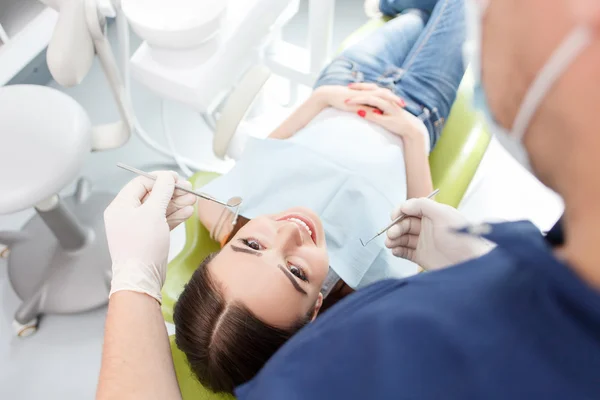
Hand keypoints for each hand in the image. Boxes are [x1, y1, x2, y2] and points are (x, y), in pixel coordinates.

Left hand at [104, 171, 196, 302]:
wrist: (141, 278)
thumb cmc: (142, 247)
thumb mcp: (153, 213)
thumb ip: (162, 191)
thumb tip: (167, 177)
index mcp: (120, 206)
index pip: (141, 183)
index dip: (161, 179)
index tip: (177, 178)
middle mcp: (127, 215)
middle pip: (152, 195)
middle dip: (172, 192)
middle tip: (189, 190)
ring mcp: (138, 227)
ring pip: (159, 208)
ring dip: (176, 203)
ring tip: (193, 200)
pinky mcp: (148, 237)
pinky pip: (161, 221)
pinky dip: (174, 216)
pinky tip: (187, 212)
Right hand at [314, 84, 403, 113]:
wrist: (329, 94)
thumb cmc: (340, 100)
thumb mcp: (355, 104)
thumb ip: (363, 107)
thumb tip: (369, 112)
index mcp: (367, 92)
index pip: (383, 94)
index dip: (392, 99)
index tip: (401, 105)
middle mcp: (367, 90)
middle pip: (385, 93)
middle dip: (395, 98)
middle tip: (404, 104)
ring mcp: (363, 92)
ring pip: (381, 94)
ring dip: (390, 99)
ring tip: (398, 104)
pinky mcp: (358, 96)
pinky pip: (371, 98)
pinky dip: (379, 102)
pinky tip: (384, 107)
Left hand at [343, 83, 425, 139]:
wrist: (409, 127)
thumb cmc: (395, 121)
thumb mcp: (381, 114)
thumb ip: (371, 110)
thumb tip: (359, 109)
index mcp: (384, 97)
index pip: (371, 88)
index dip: (360, 86)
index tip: (348, 86)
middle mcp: (386, 99)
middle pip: (372, 89)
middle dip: (359, 87)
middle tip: (347, 86)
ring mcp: (389, 105)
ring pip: (373, 98)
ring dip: (360, 98)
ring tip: (349, 100)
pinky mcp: (390, 115)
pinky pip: (378, 111)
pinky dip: (369, 110)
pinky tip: (360, 111)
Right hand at [385, 198, 494, 270]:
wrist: (471, 264)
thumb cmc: (461, 239)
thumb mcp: (443, 215)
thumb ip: (423, 205)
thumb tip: (405, 205)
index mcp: (433, 215)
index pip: (411, 209)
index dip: (400, 212)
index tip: (393, 217)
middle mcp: (427, 227)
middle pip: (404, 224)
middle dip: (395, 228)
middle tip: (391, 235)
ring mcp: (424, 242)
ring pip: (403, 238)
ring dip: (394, 239)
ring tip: (390, 244)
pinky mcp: (422, 257)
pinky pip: (405, 252)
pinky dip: (398, 250)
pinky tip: (395, 251)